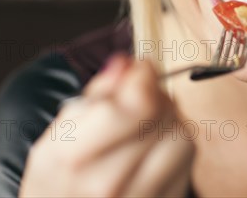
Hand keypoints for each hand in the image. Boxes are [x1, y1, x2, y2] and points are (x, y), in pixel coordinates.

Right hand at [19, 54, 194, 196]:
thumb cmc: (58, 181)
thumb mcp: (58, 134)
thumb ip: (96, 94)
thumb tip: (126, 64)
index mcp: (74, 157)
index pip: (136, 105)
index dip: (144, 77)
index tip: (141, 69)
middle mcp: (108, 184)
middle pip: (163, 117)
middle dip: (156, 96)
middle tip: (142, 96)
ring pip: (182, 138)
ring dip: (170, 121)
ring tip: (146, 124)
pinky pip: (188, 163)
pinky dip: (176, 146)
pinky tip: (154, 148)